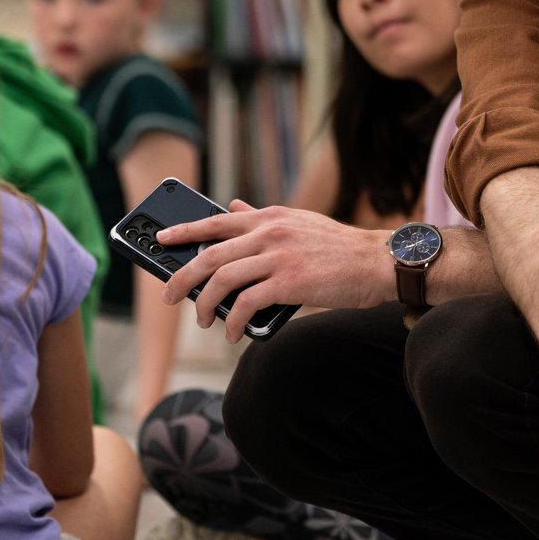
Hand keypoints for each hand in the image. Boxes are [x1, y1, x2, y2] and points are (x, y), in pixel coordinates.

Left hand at [158, 200, 389, 340]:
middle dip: (182, 278)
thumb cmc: (339, 247)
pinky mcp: (289, 283)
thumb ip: (264, 218)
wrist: (376, 261)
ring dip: (204, 305)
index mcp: (271, 217)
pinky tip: (234, 333)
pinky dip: (233, 322)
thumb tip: (234, 206)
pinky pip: (245, 304)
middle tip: (170, 295)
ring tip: (204, 320)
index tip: (162, 240)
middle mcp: (270, 232)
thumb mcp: (298, 222)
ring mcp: (278, 257)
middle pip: (209, 255)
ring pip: (221, 280)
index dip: (184, 230)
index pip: (216, 221)